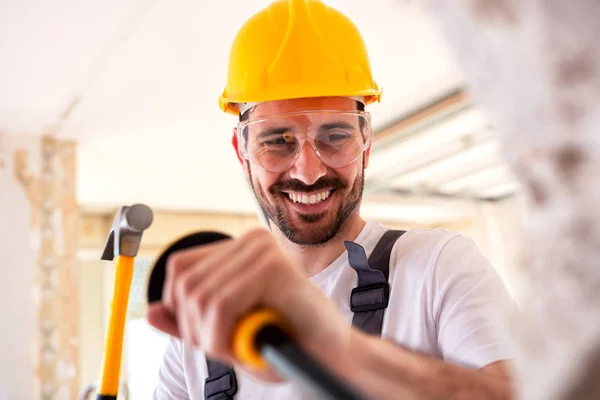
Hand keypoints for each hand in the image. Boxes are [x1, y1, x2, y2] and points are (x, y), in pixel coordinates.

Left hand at [146, 228, 353, 381]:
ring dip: (211, 337)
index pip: (179, 269)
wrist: (332, 354)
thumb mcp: (227, 331)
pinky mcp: (274, 268)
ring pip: (200, 298)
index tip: (206, 334)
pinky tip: (246, 346)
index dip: (180, 309)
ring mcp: (263, 250)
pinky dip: (222, 336)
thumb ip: (190, 321)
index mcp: (239, 248)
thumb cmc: (283, 339)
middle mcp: (251, 240)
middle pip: (184, 284)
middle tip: (226, 347)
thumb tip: (151, 311)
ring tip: (241, 346)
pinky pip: (221, 306)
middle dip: (194, 328)